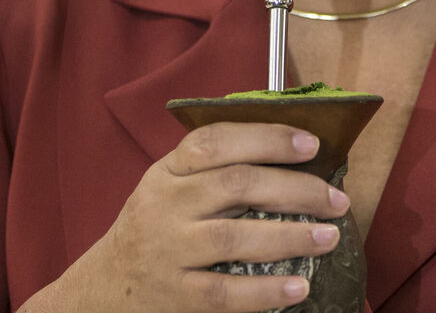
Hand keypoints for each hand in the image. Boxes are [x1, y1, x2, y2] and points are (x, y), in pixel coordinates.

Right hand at [23, 123, 349, 312]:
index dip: (266, 138)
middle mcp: (164, 206)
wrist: (98, 292)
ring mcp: (166, 252)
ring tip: (329, 237)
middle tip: (337, 199)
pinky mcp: (172, 296)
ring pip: (233, 239)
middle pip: (236, 185)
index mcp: (168, 172)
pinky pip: (223, 293)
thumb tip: (297, 153)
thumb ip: (216, 169)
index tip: (311, 143)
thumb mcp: (170, 187)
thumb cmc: (153, 230)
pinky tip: (298, 286)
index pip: (215, 141)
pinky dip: (264, 291)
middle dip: (295, 189)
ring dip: (290, 236)